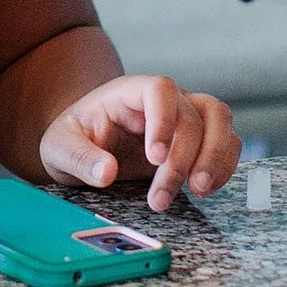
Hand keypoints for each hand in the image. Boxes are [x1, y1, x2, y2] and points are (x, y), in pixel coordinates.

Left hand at [38, 74, 240, 211]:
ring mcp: (186, 115)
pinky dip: (224, 165)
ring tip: (198, 191)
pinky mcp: (199, 139)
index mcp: (129, 92)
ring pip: (219, 119)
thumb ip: (78, 157)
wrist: (87, 144)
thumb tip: (105, 172)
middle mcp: (164, 99)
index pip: (159, 90)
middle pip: (192, 113)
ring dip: (215, 157)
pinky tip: (205, 189)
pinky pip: (227, 141)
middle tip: (161, 197)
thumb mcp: (59, 147)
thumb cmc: (75, 139)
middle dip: (182, 159)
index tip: (155, 159)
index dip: (164, 121)